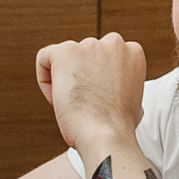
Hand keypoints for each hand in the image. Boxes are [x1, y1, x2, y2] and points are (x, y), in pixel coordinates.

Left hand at [36, 33, 147, 164]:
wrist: (108, 135)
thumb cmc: (119, 127)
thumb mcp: (134, 101)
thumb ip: (123, 86)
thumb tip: (115, 92)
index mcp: (132, 52)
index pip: (106, 57)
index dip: (100, 80)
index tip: (99, 98)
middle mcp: (114, 43)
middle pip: (86, 55)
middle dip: (82, 77)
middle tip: (85, 103)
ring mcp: (89, 45)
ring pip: (66, 59)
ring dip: (65, 80)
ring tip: (73, 105)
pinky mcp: (66, 52)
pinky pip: (45, 58)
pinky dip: (45, 79)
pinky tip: (56, 99)